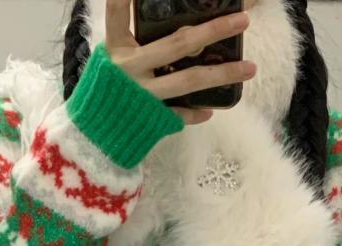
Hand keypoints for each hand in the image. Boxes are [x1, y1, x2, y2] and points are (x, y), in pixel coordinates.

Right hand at [106, 0, 255, 125]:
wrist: (92, 136)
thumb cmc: (104, 90)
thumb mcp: (111, 58)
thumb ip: (131, 37)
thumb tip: (167, 22)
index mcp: (117, 50)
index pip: (120, 15)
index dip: (126, 0)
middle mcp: (131, 70)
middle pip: (178, 45)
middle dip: (213, 30)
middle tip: (243, 20)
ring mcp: (144, 96)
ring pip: (189, 81)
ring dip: (222, 73)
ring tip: (250, 68)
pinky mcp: (151, 119)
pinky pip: (179, 115)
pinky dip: (196, 113)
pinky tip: (212, 109)